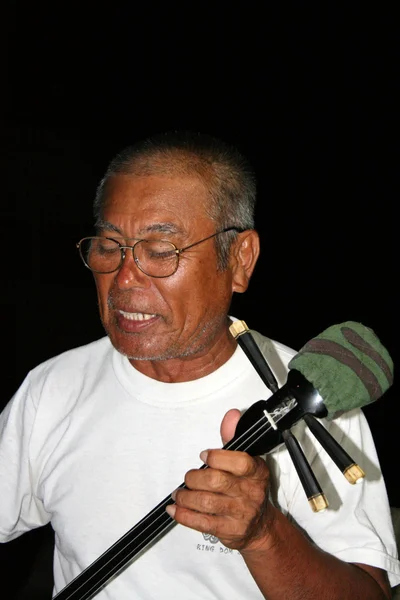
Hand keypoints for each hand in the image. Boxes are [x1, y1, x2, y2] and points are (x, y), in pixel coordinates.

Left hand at [166, 409, 274, 551]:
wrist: (259, 525)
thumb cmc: (247, 488)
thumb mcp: (245, 460)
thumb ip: (233, 438)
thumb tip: (231, 415)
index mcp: (257, 472)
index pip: (241, 462)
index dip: (218, 457)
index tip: (203, 455)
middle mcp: (251, 493)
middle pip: (217, 482)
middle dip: (195, 478)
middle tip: (188, 478)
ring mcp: (241, 513)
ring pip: (207, 503)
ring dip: (186, 496)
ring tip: (179, 493)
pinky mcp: (229, 531)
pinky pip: (202, 523)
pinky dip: (184, 515)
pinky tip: (175, 509)